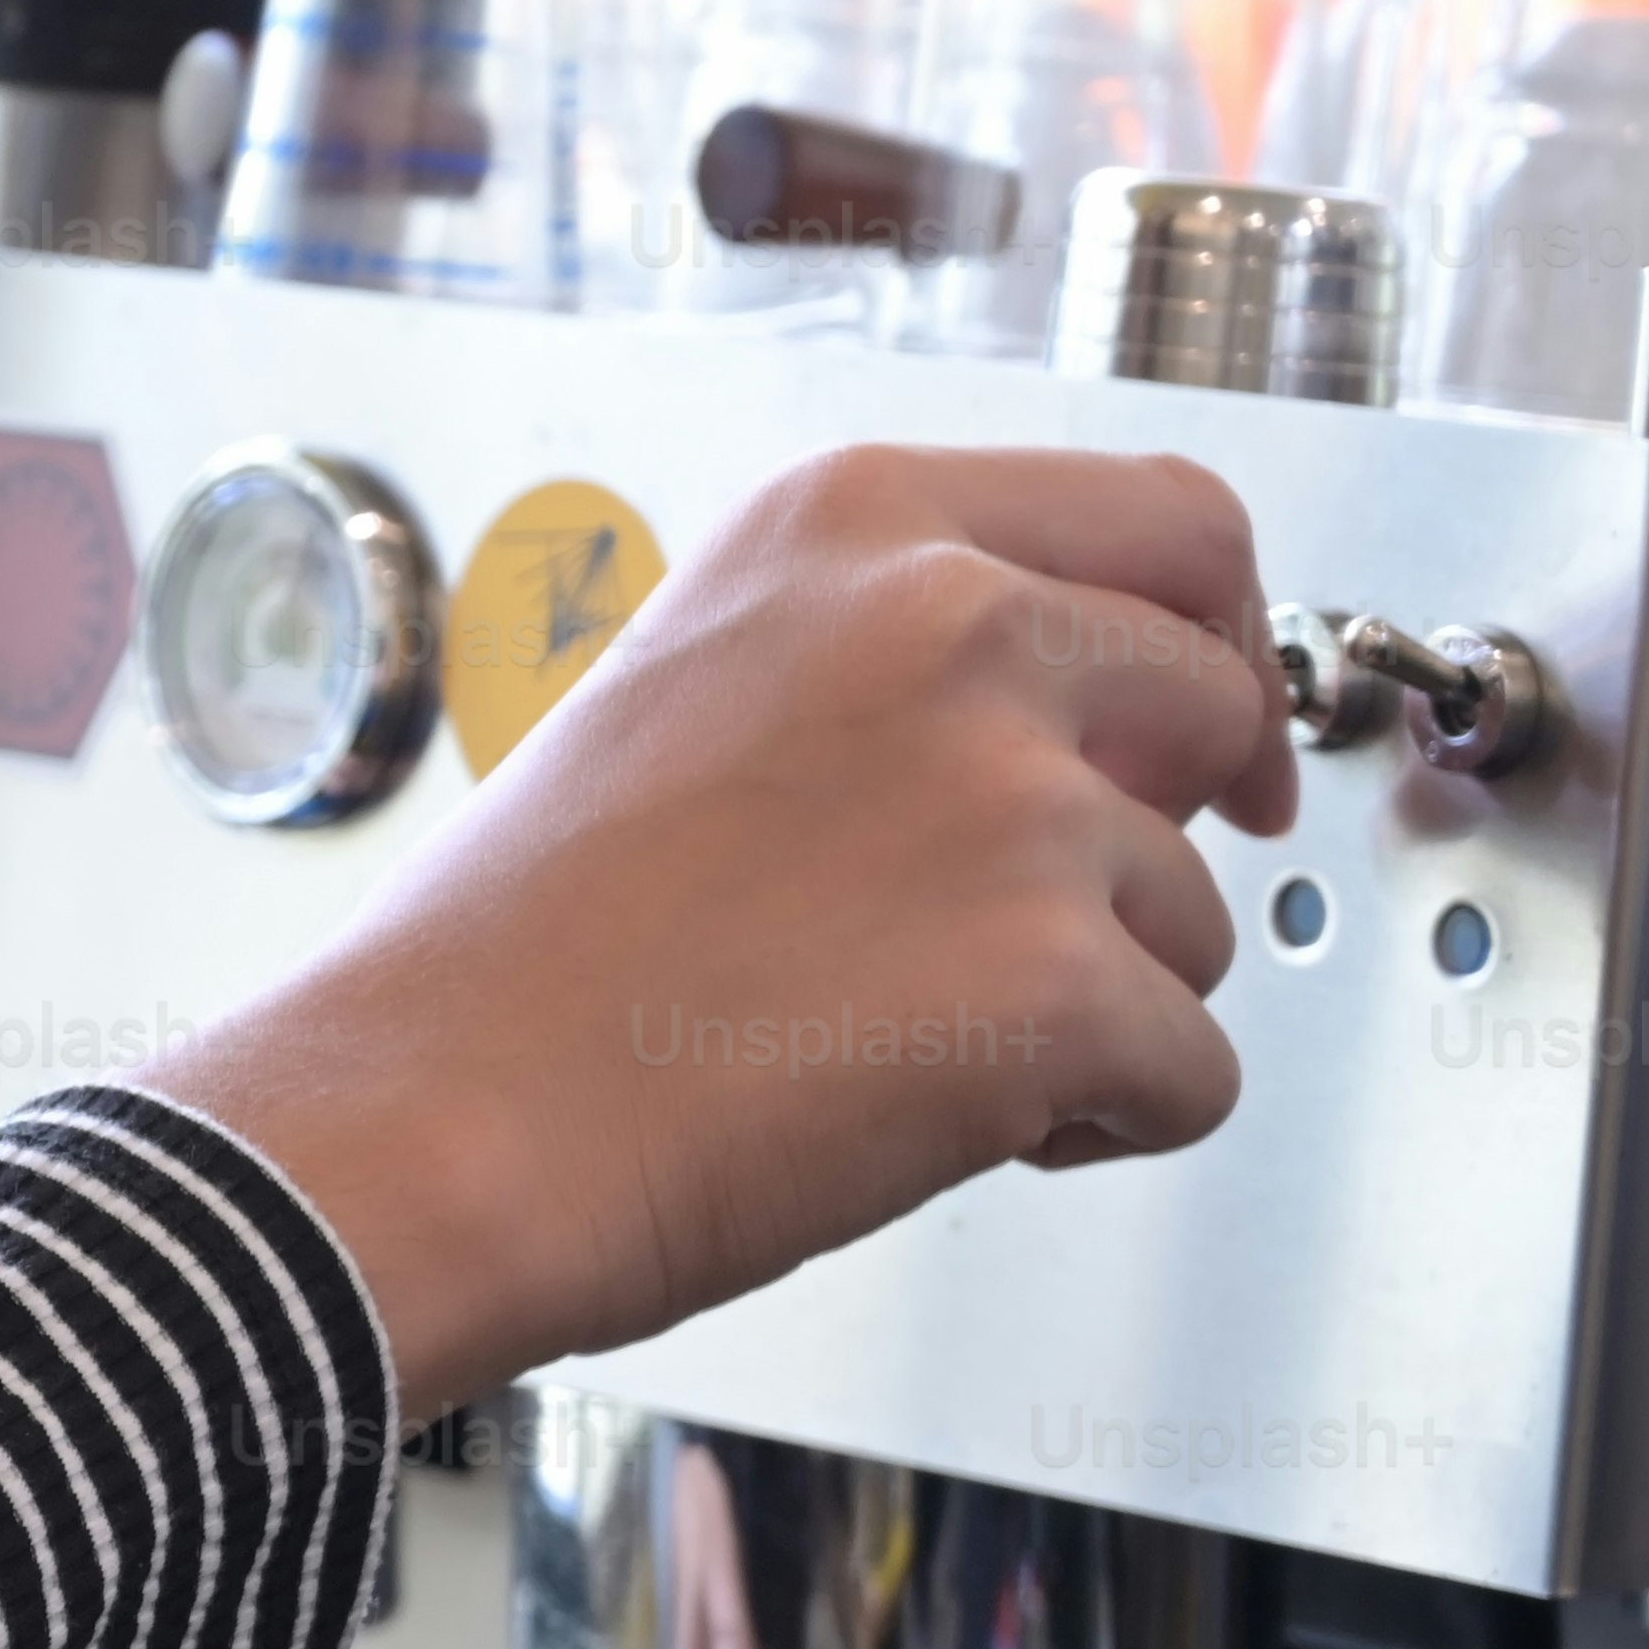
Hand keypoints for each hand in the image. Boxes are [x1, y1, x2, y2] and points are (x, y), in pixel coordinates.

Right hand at [151, 442, 1293, 1402]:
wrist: (430, 1117)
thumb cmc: (520, 949)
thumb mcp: (696, 679)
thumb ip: (887, 653)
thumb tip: (1071, 730)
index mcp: (854, 525)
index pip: (1167, 521)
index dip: (1214, 631)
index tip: (1206, 728)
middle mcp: (954, 622)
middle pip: (1218, 701)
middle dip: (1179, 826)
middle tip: (1091, 918)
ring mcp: (1019, 800)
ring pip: (1199, 916)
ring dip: (1106, 998)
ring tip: (913, 1043)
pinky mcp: (1060, 981)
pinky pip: (1190, 1074)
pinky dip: (1101, 1127)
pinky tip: (944, 1124)